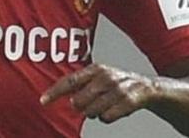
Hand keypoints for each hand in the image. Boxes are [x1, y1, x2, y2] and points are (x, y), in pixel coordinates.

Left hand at [40, 64, 157, 122]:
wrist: (146, 87)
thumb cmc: (116, 82)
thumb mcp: (98, 76)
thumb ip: (79, 83)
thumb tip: (54, 93)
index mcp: (96, 69)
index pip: (70, 80)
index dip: (55, 91)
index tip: (43, 101)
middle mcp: (106, 77)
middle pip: (78, 101)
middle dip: (80, 106)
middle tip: (88, 103)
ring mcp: (118, 90)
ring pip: (91, 112)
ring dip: (94, 113)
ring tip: (103, 105)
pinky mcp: (128, 102)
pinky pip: (106, 118)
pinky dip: (106, 117)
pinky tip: (113, 110)